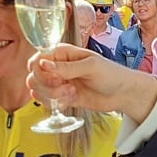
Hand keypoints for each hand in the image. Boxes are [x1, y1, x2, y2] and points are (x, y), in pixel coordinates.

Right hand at [27, 45, 156, 118]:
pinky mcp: (61, 97)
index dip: (40, 70)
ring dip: (53, 95)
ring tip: (71, 92)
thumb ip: (66, 67)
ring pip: (38, 90)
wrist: (122, 94)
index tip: (55, 77)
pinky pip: (47, 101)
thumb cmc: (111, 74)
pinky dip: (56, 103)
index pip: (37, 59)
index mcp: (62, 53)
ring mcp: (58, 83)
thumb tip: (43, 64)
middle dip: (47, 85)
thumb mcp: (90, 67)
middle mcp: (57, 67)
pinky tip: (70, 99)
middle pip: (34, 76)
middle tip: (66, 86)